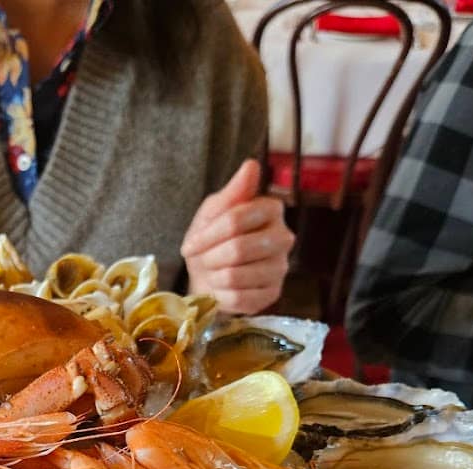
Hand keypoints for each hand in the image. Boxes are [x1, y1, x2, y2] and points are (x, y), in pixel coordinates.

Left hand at [182, 160, 293, 313]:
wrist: (209, 276)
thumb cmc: (213, 239)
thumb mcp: (214, 211)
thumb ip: (232, 191)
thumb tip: (251, 165)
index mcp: (272, 209)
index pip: (236, 219)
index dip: (206, 235)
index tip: (189, 246)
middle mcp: (283, 237)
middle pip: (238, 249)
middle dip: (209, 257)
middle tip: (202, 260)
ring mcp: (281, 267)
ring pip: (236, 275)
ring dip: (213, 276)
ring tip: (212, 272)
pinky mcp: (273, 294)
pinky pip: (240, 298)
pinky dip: (221, 295)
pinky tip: (221, 289)